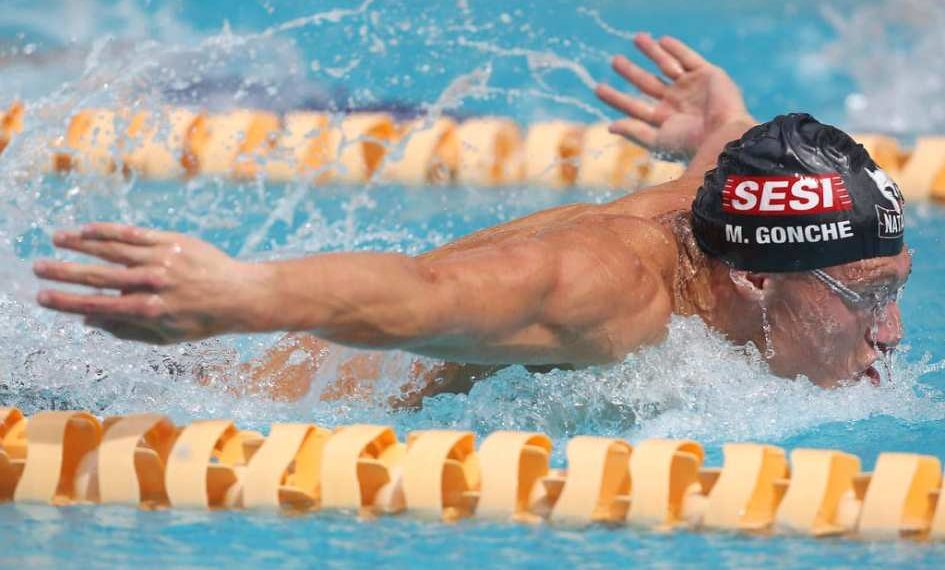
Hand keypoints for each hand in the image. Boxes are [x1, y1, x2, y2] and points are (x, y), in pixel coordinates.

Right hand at [33, 223, 263, 343]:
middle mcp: (152, 283)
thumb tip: (88, 320)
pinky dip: (109, 232)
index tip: (42, 297)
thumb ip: (125, 329)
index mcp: (148, 310)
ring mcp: (161, 259)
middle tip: (37, 267)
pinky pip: (134, 234)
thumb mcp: (164, 336)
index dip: (67, 301)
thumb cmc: (201, 320)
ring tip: (56, 240)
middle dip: (64, 271)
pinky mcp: (171, 241)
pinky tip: (88, 229)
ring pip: (113, 249)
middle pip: (99, 275)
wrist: (239, 294)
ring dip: (81, 244)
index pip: (97, 305)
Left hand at [595, 33, 750, 157]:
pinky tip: (662, 41)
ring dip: (652, 52)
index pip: (634, 106)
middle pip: (648, 83)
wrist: (723, 135)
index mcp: (665, 120)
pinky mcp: (708, 74)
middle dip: (631, 72)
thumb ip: (635, 132)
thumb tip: (610, 127)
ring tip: (637, 38)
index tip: (598, 89)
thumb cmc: (690, 143)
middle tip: (614, 61)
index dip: (616, 98)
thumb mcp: (658, 140)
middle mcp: (677, 103)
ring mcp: (692, 88)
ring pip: (667, 66)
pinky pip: (689, 58)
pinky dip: (677, 49)